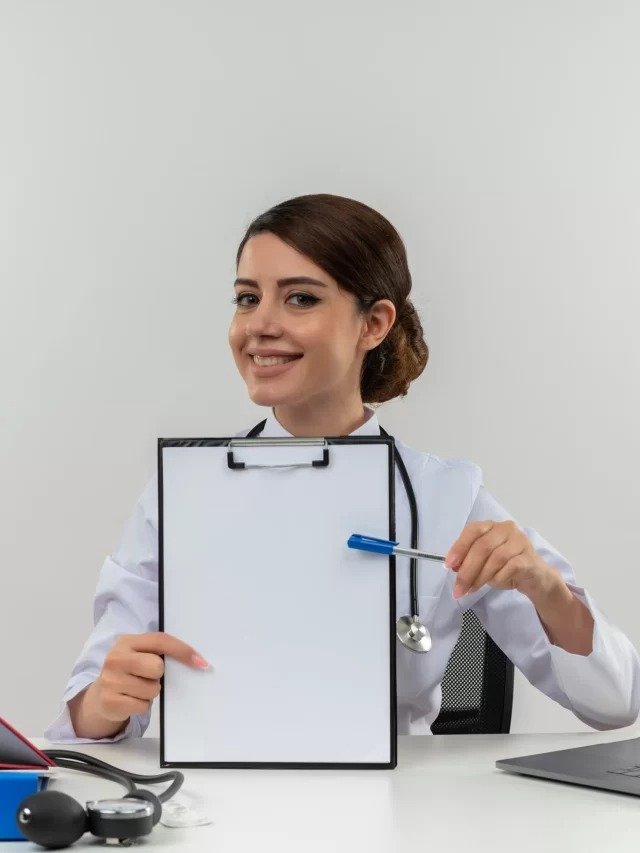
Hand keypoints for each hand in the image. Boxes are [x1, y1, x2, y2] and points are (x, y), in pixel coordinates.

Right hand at [94, 632, 209, 722]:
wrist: (100, 696)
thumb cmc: (130, 672)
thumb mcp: (140, 655)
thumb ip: (160, 652)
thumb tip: (198, 661)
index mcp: (126, 641)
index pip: (160, 641)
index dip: (182, 650)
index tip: (200, 662)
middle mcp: (115, 658)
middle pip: (157, 667)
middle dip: (158, 675)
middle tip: (149, 677)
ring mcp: (110, 680)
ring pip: (151, 689)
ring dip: (150, 692)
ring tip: (138, 689)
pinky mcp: (109, 701)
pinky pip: (142, 706)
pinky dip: (142, 706)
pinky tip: (131, 700)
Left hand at [444, 519, 554, 599]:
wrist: (535, 579)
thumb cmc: (506, 568)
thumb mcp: (482, 564)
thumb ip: (468, 561)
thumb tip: (453, 566)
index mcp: (492, 526)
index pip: (473, 530)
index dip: (459, 547)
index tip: (449, 565)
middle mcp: (507, 529)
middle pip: (482, 546)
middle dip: (467, 570)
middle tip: (458, 588)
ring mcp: (520, 542)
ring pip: (495, 558)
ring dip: (480, 577)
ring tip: (472, 589)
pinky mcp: (529, 558)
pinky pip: (509, 568)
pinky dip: (497, 579)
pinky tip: (494, 584)